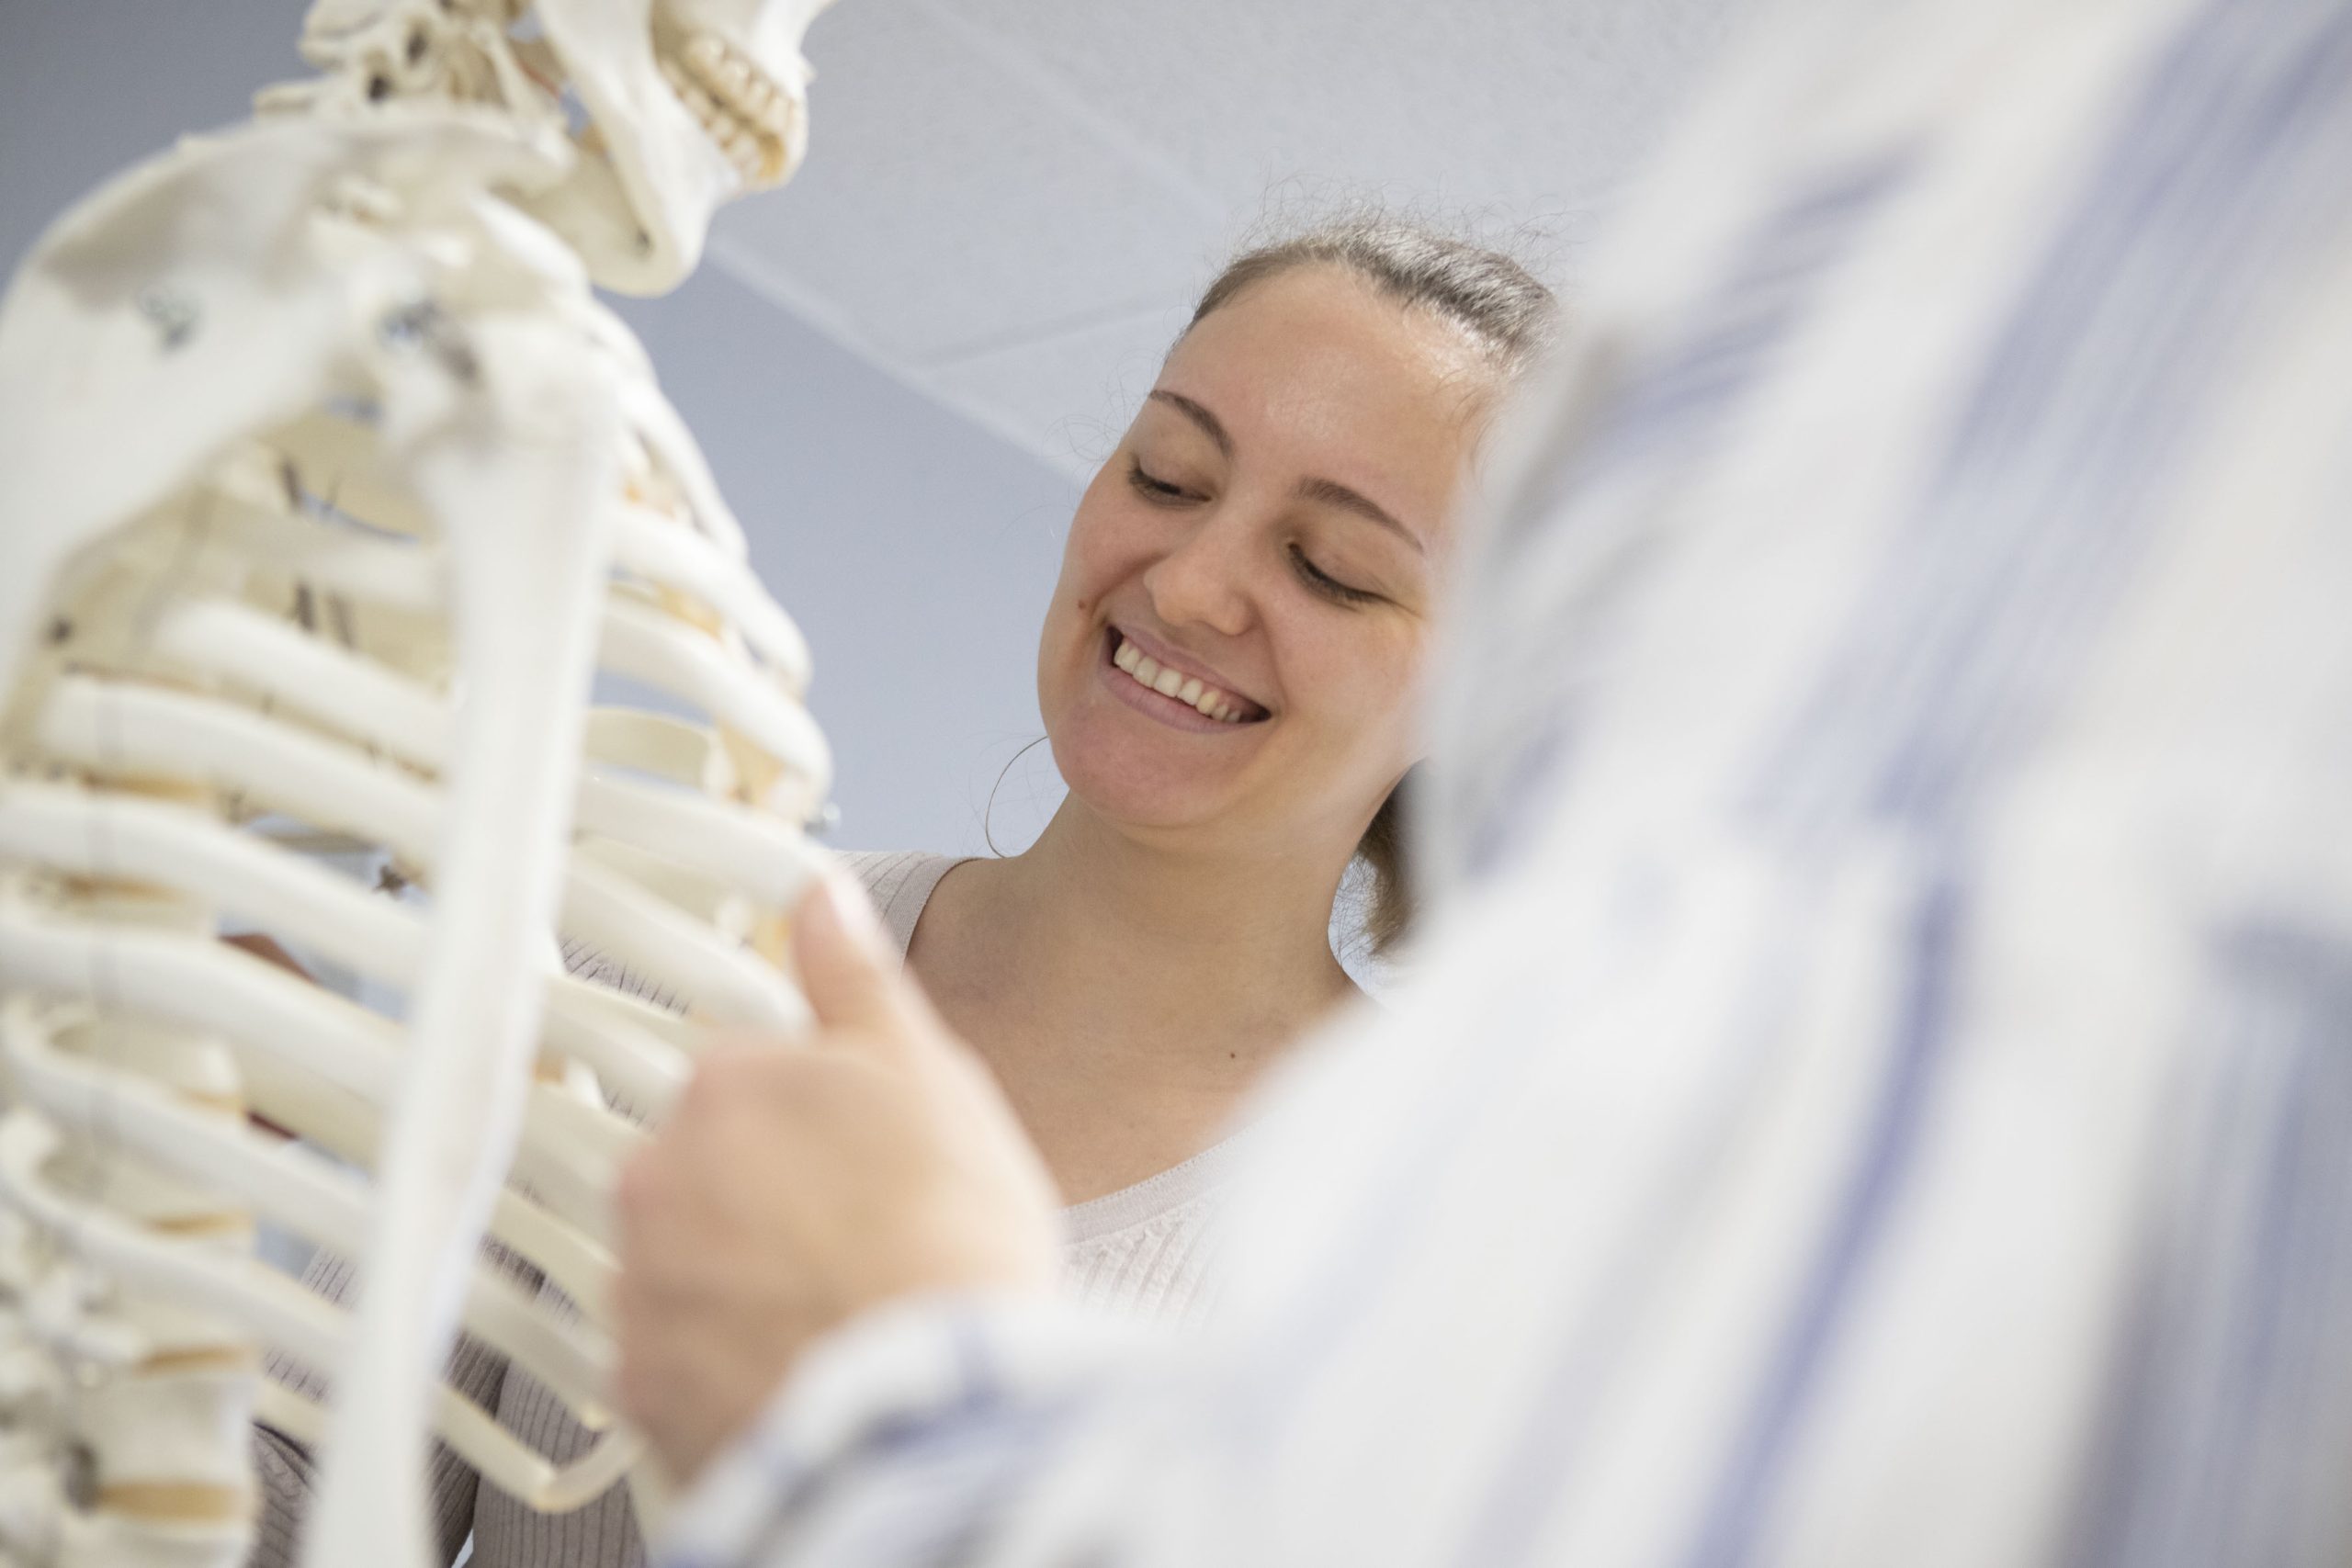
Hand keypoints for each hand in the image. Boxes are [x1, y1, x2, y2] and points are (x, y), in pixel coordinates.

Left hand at [613, 865, 1061, 1484]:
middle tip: (856, 1237)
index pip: (748, 1077)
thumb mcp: (932, 1074)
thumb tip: (821, 897)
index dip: (816, 1122)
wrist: (933, 1406)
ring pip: (681, 1266)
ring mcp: (641, 1283)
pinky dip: (721, 1366)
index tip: (854, 1160)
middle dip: (764, 1199)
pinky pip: (672, 1362)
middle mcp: (658, 1175)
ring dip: (736, 1282)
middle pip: (703, 1170)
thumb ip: (858, 980)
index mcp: (727, 1083)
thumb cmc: (950, 1238)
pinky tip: (800, 1366)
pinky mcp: (641, 1386)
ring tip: (835, 1310)